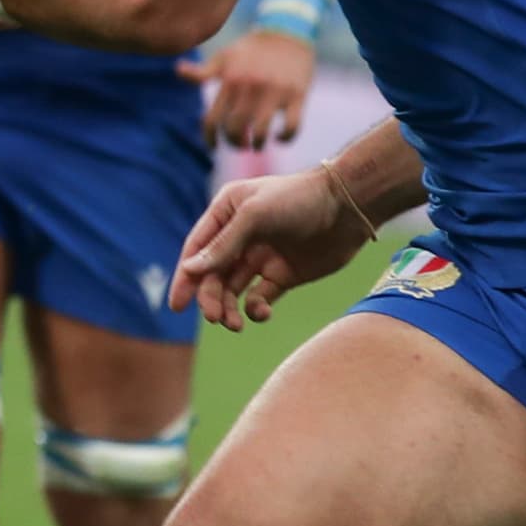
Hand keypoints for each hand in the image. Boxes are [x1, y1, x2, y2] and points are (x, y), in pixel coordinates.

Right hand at [170, 166, 371, 331]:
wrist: (349, 207)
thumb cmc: (299, 200)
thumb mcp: (255, 216)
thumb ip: (222, 245)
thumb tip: (189, 270)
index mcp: (226, 213)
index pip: (197, 249)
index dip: (185, 277)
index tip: (177, 305)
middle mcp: (239, 235)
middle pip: (213, 274)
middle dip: (211, 298)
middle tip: (216, 318)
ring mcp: (261, 256)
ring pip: (233, 289)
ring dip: (229, 308)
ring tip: (235, 324)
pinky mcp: (282, 275)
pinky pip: (259, 298)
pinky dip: (255, 309)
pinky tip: (260, 313)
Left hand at [184, 30, 313, 145]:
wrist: (288, 31)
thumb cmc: (252, 49)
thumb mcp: (225, 57)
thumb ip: (202, 72)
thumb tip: (177, 69)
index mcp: (230, 81)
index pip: (212, 120)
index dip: (210, 139)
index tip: (213, 147)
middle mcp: (250, 87)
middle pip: (235, 129)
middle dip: (235, 142)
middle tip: (240, 144)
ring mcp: (274, 92)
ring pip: (261, 132)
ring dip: (258, 144)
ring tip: (257, 145)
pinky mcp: (297, 95)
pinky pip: (291, 126)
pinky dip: (285, 138)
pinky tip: (280, 137)